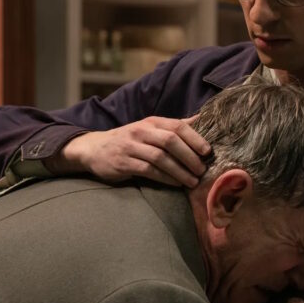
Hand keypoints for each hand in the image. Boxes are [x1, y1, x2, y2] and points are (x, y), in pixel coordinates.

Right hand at [47, 116, 209, 186]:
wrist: (95, 149)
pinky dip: (164, 177)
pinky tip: (175, 183)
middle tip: (202, 170)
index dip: (195, 138)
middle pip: (170, 141)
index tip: (208, 152)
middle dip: (189, 157)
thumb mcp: (151, 129)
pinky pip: (147, 170)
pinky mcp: (123, 162)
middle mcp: (141, 131)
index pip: (177, 126)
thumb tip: (203, 119)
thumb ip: (175, 126)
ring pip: (160, 157)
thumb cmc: (131, 140)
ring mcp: (131, 147)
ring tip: (193, 181)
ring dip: (179, 170)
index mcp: (152, 122)